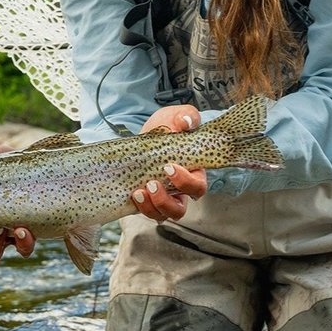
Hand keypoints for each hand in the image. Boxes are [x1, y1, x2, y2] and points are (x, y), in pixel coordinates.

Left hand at [131, 105, 207, 222]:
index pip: (198, 186)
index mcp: (193, 172)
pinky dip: (142, 207)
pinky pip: (148, 212)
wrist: (145, 133)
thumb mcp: (175, 116)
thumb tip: (187, 122)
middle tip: (152, 183)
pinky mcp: (147, 199)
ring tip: (139, 191)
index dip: (186, 182)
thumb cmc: (166, 126)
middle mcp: (180, 190)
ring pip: (164, 214)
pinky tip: (133, 194)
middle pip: (180, 209)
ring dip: (152, 206)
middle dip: (166, 200)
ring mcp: (163, 197)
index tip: (169, 167)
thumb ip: (186, 116)